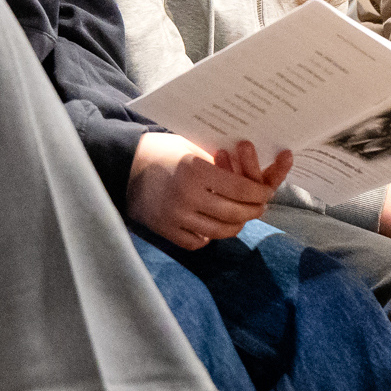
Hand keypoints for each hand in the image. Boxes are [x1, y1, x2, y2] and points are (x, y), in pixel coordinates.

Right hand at [127, 133, 289, 249]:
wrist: (124, 165)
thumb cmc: (164, 150)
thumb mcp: (194, 148)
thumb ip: (221, 165)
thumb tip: (257, 178)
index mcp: (195, 170)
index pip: (242, 189)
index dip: (260, 192)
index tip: (267, 192)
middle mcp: (187, 195)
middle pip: (235, 213)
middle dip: (253, 211)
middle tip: (259, 206)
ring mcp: (175, 216)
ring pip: (220, 231)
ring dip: (236, 225)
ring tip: (241, 217)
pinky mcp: (165, 230)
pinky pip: (197, 242)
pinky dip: (209, 237)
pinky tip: (213, 227)